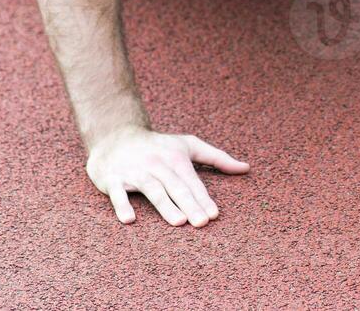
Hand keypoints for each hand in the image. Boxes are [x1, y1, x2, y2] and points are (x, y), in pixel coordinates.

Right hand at [85, 126, 249, 225]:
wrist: (116, 136)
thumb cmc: (159, 146)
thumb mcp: (188, 145)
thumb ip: (217, 158)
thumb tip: (246, 169)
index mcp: (175, 158)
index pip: (192, 182)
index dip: (203, 198)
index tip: (214, 215)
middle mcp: (156, 164)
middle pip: (175, 187)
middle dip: (189, 204)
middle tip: (201, 223)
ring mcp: (134, 172)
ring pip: (152, 190)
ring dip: (165, 205)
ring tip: (178, 222)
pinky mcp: (113, 179)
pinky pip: (118, 193)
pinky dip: (122, 205)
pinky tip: (129, 219)